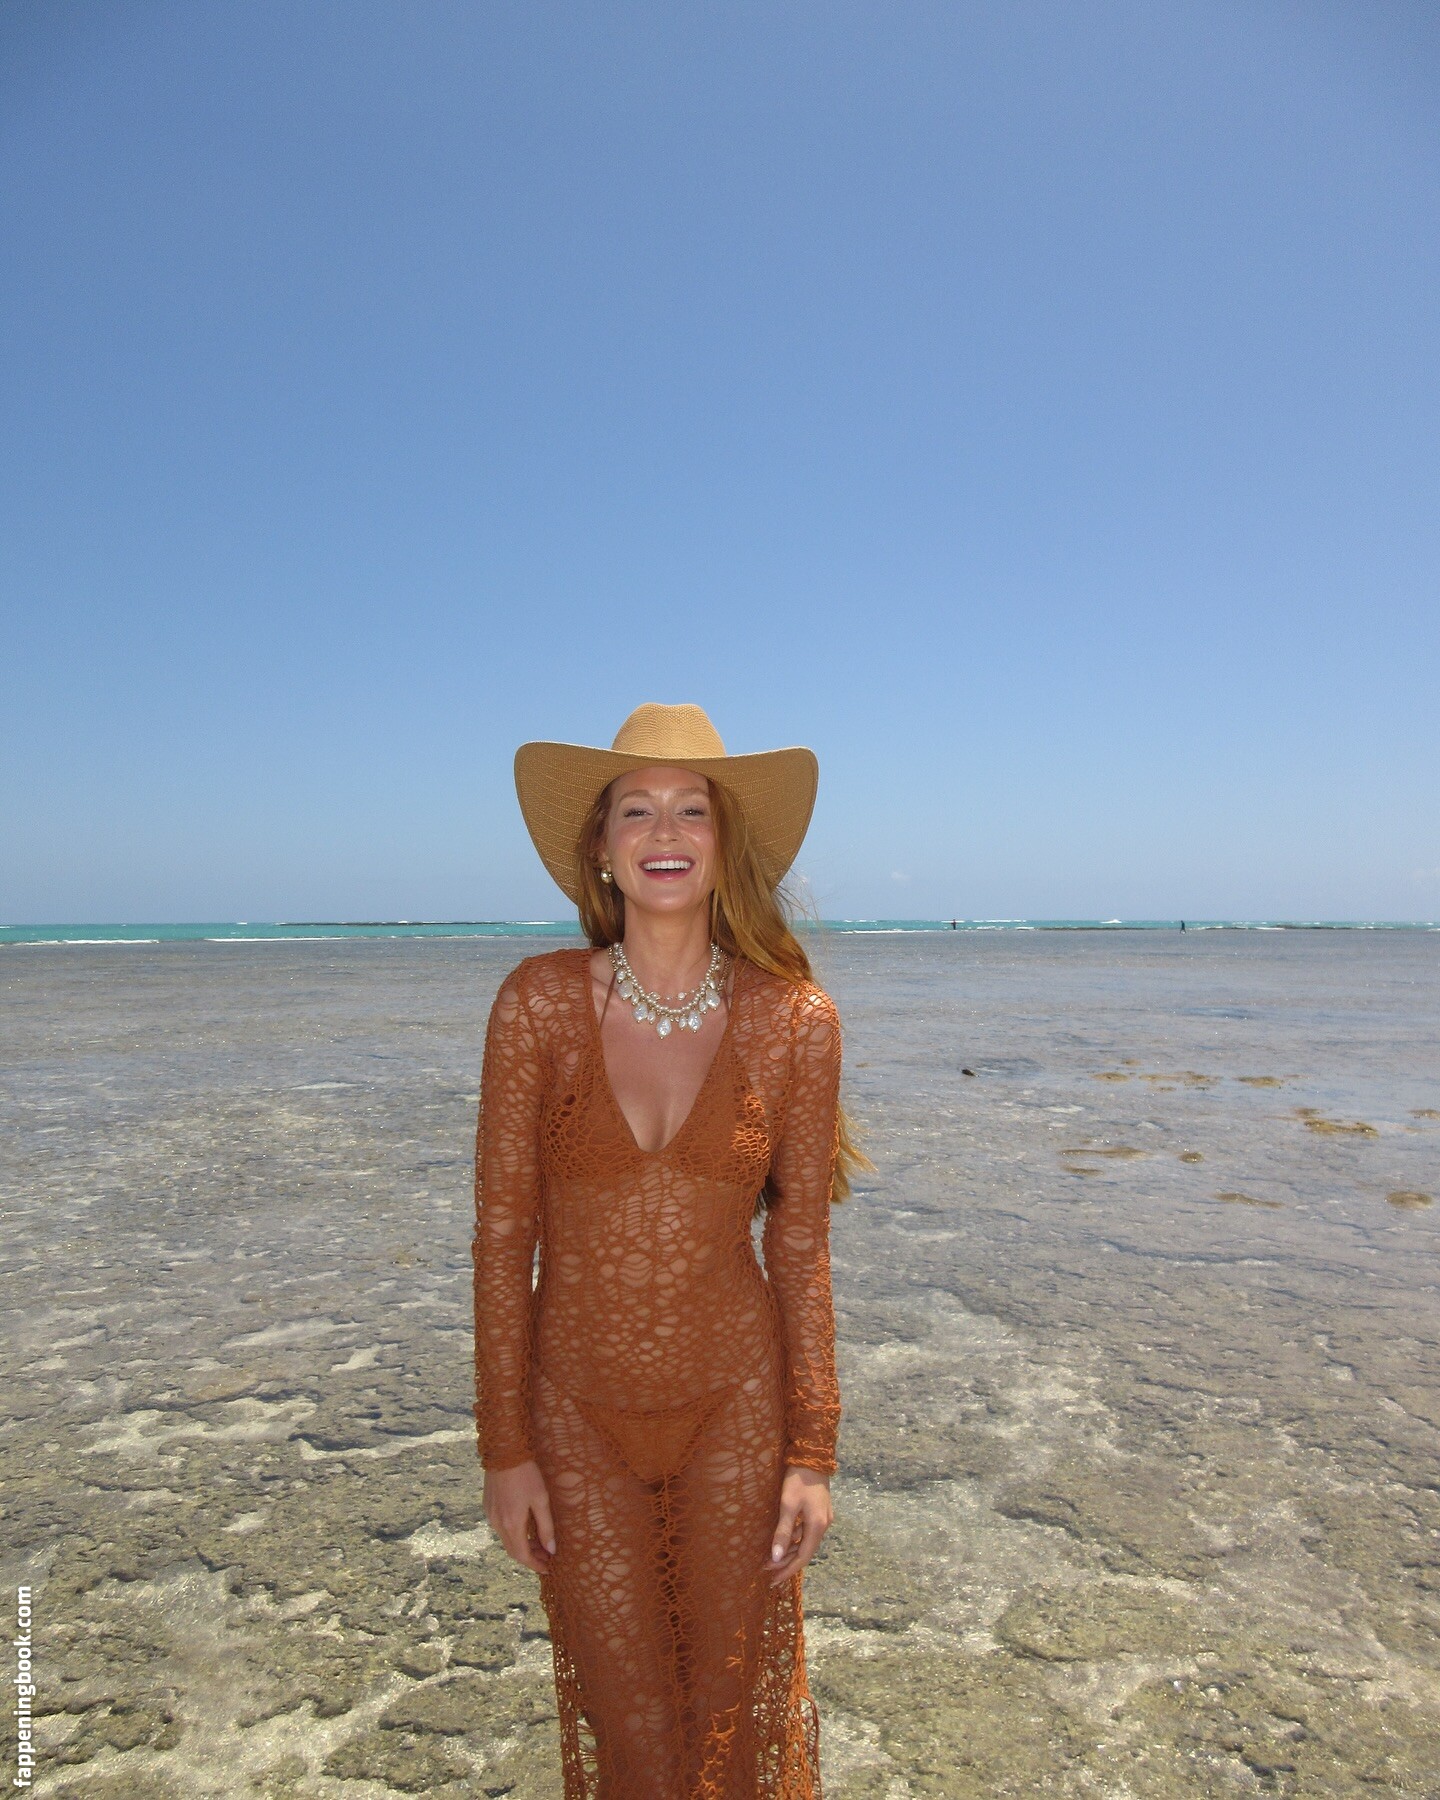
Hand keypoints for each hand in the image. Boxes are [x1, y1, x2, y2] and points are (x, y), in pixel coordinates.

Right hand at [484, 1459, 555, 1573]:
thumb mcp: (541, 1499)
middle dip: (530, 1557)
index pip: (522, 1555)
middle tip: (547, 1556)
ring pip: (506, 1540)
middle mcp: (497, 1524)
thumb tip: (551, 1550)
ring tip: (539, 1543)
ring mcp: (490, 1515)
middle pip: (513, 1551)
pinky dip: (514, 1534)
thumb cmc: (526, 1474)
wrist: (503, 1451)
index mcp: (511, 1524)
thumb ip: (546, 1526)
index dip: (535, 1565)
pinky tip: (525, 1528)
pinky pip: (500, 1528)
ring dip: (522, 1545)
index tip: (548, 1568)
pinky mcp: (488, 1506)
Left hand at [767, 1464, 832, 1586]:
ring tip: (771, 1559)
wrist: (813, 1456)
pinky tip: (783, 1540)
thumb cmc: (798, 1479)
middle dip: (786, 1563)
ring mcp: (823, 1518)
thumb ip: (783, 1532)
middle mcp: (823, 1525)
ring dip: (789, 1551)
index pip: (802, 1558)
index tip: (772, 1581)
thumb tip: (776, 1558)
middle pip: (804, 1552)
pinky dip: (794, 1539)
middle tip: (767, 1571)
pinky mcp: (820, 1511)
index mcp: (817, 1526)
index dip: (787, 1571)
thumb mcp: (788, 1505)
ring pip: (806, 1542)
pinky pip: (807, 1532)